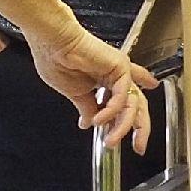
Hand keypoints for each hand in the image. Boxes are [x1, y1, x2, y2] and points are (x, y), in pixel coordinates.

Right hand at [28, 20, 156, 155]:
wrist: (51, 43)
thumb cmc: (55, 59)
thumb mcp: (74, 92)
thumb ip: (87, 107)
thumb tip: (88, 122)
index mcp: (104, 77)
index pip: (125, 97)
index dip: (134, 113)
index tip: (140, 128)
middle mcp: (115, 73)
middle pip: (136, 104)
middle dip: (139, 128)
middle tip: (138, 147)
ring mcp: (119, 70)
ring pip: (132, 104)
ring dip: (121, 127)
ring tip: (109, 141)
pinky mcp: (120, 66)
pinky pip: (122, 97)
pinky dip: (111, 112)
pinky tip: (98, 120)